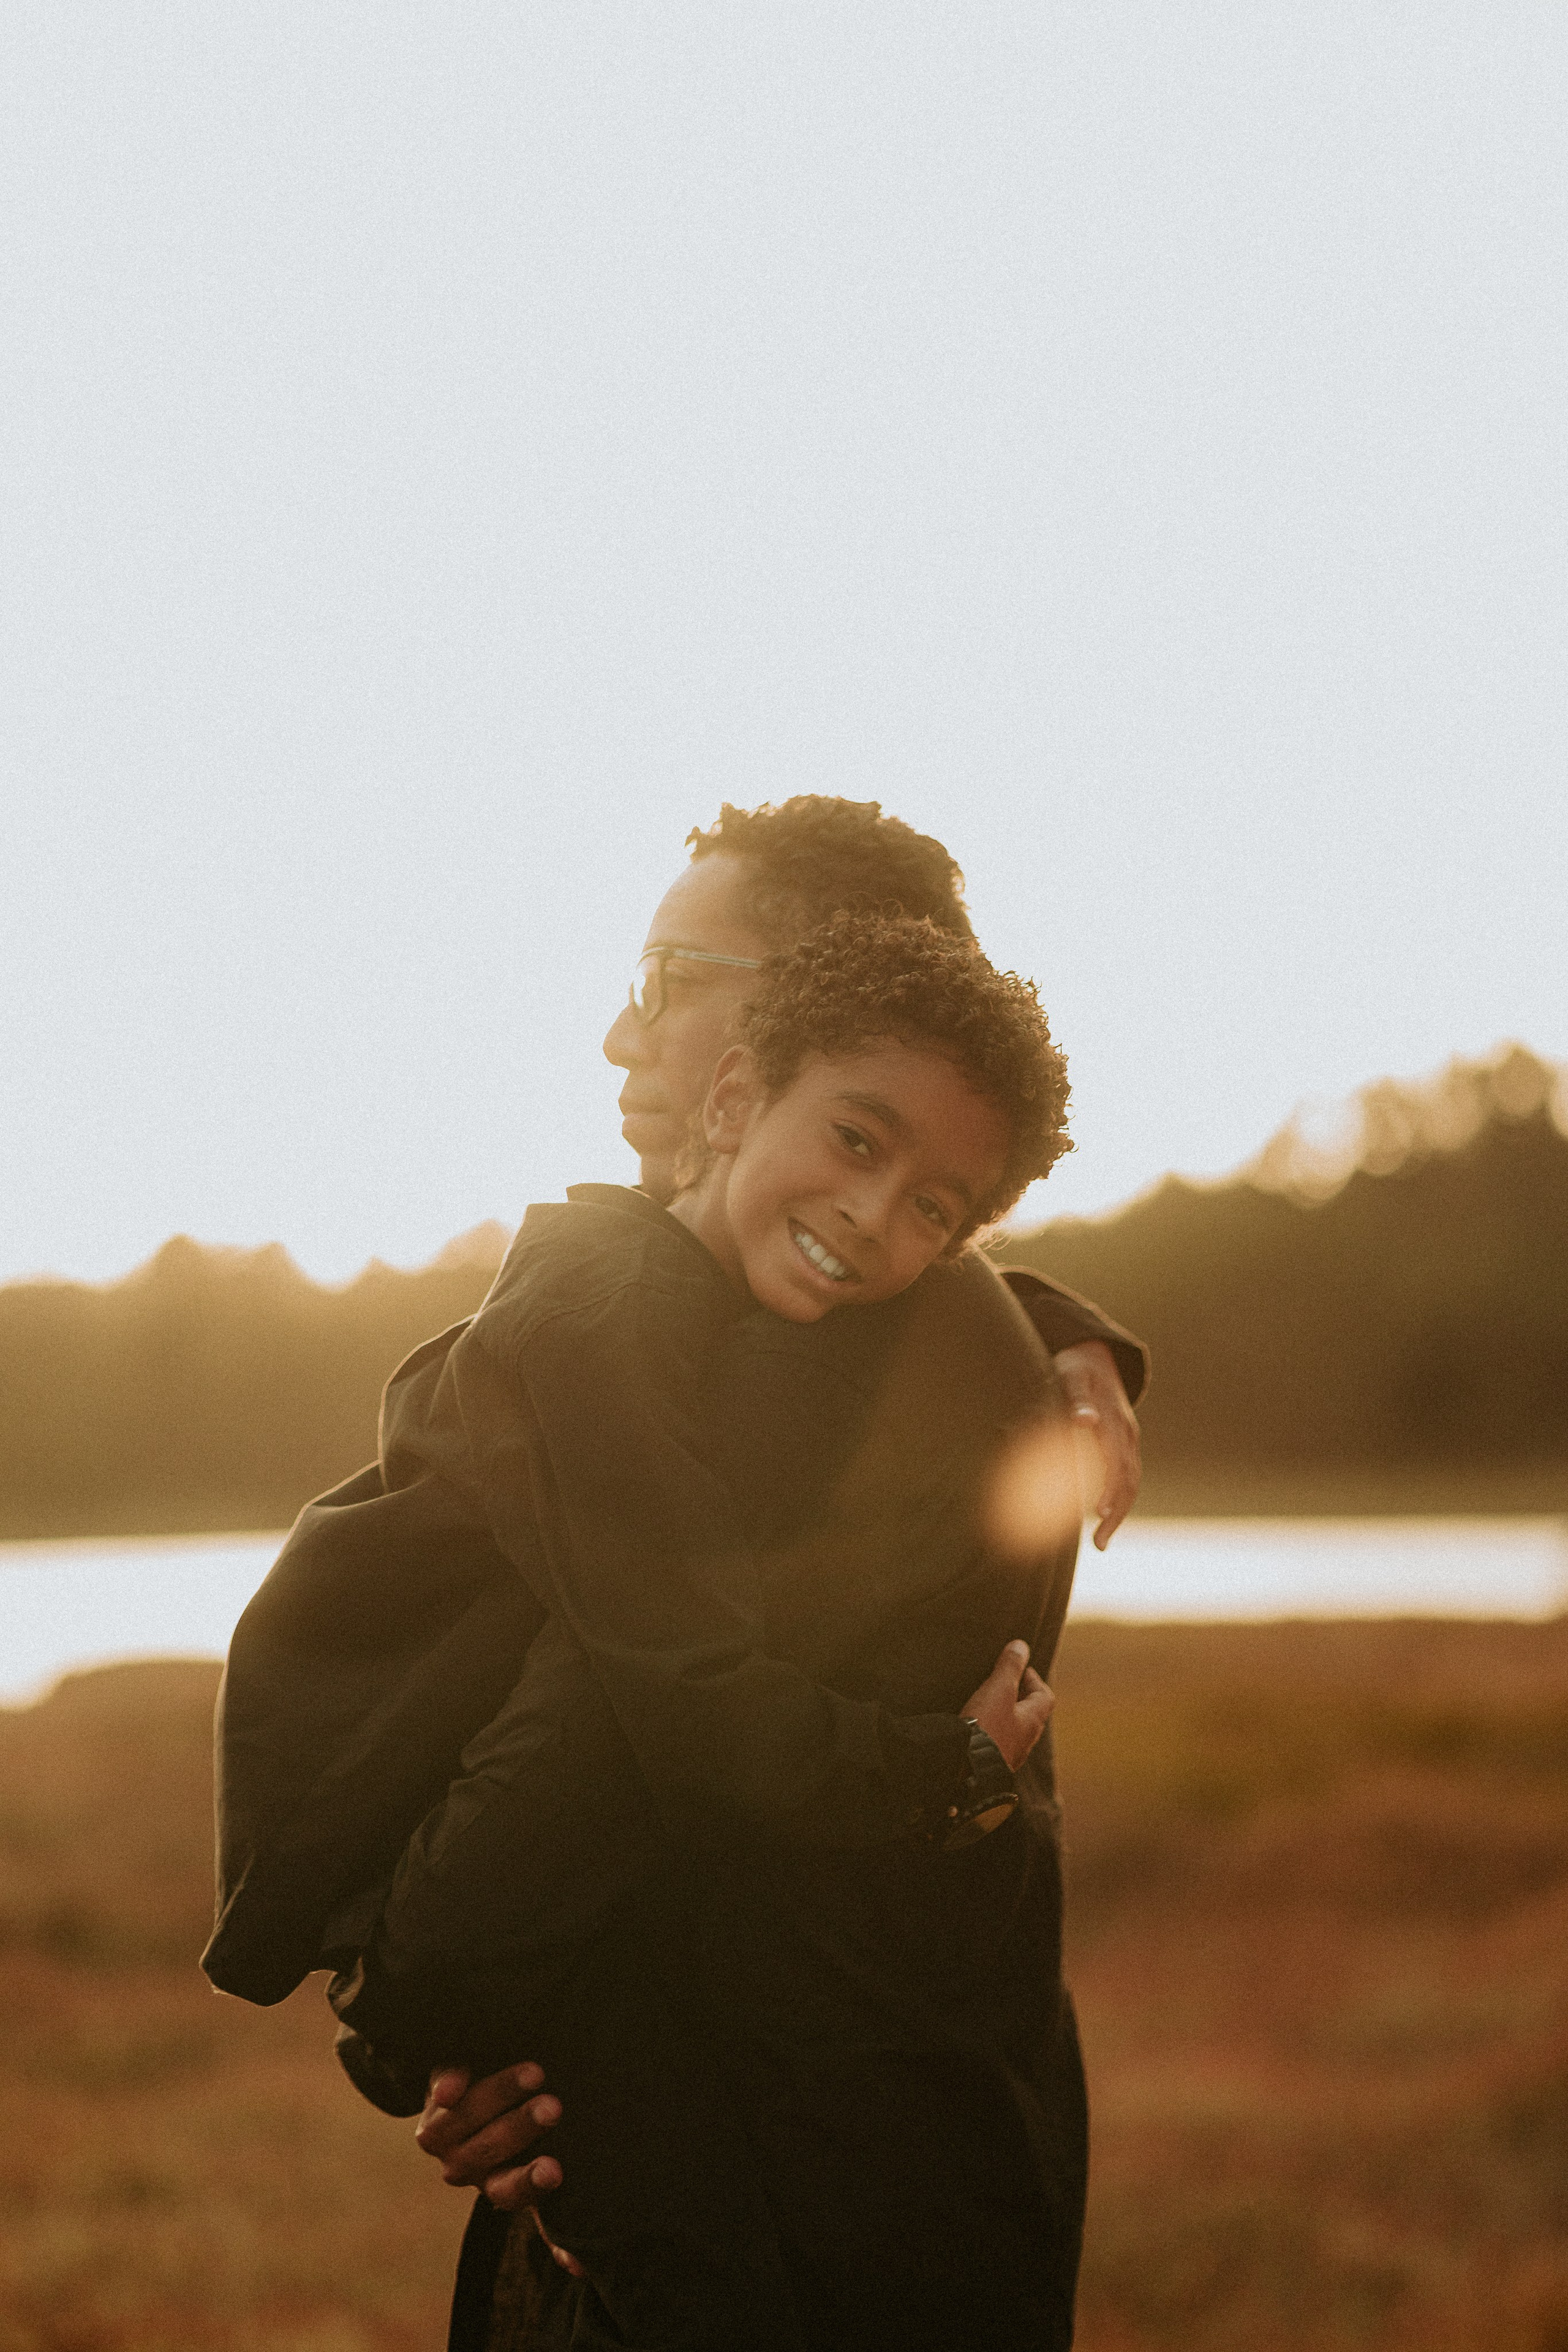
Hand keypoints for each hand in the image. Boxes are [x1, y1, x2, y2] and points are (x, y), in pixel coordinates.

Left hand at [414, 2063, 583, 2259]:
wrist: (473, 2103)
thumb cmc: (519, 2142)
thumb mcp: (536, 2172)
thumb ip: (556, 2212)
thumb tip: (578, 2268)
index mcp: (494, 2184)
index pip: (511, 2191)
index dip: (531, 2182)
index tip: (556, 2171)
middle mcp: (463, 2163)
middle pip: (487, 2150)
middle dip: (521, 2128)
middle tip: (554, 2108)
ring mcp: (444, 2129)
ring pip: (462, 2118)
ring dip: (497, 2097)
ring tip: (535, 2074)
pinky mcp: (436, 2092)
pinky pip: (435, 2091)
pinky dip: (443, 2087)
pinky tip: (450, 2088)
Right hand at [961, 1639, 1053, 1773]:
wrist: (966, 1770)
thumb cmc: (988, 1729)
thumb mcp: (999, 1690)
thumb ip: (1010, 1667)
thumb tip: (1021, 1646)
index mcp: (1033, 1721)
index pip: (1045, 1696)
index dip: (1034, 1679)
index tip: (1018, 1669)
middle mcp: (1026, 1739)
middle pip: (1030, 1712)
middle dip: (1018, 1695)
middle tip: (1001, 1682)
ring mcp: (1010, 1753)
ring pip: (1014, 1727)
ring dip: (1005, 1713)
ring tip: (986, 1700)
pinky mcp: (992, 1762)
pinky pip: (998, 1740)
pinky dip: (992, 1728)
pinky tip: (976, 1724)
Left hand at [1052, 1340, 1140, 1550]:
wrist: (1095, 1354)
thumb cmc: (1075, 1368)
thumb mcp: (1071, 1376)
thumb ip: (1077, 1399)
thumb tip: (1085, 1421)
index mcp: (1114, 1419)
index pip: (1116, 1460)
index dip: (1109, 1488)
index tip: (1100, 1513)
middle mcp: (1126, 1432)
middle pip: (1128, 1479)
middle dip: (1116, 1513)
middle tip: (1099, 1543)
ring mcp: (1128, 1438)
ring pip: (1131, 1481)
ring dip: (1119, 1513)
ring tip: (1101, 1542)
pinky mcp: (1124, 1444)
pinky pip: (1127, 1476)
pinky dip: (1118, 1500)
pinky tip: (1103, 1519)